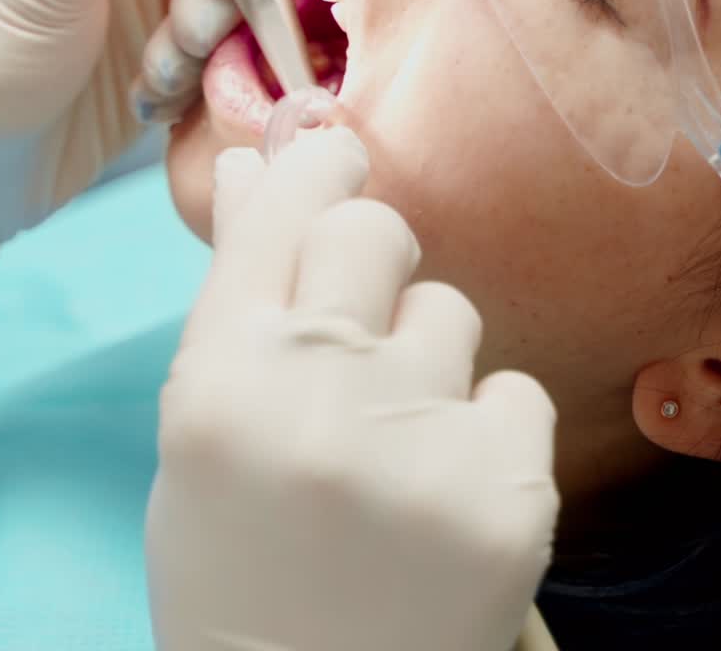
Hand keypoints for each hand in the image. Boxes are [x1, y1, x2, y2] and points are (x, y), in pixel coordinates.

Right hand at [146, 127, 559, 650]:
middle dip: (374, 259)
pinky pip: (515, 391)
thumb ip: (238, 300)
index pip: (286, 211)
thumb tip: (264, 167)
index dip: (319, 168)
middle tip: (364, 324)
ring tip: (396, 451)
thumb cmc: (243, 563)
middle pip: (379, 232)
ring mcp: (426, 441)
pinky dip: (488, 433)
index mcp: (226, 383)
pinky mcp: (513, 487)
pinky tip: (449, 494)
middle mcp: (324, 397)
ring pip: (452, 312)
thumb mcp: (205, 436)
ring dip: (430, 363)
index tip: (341, 156)